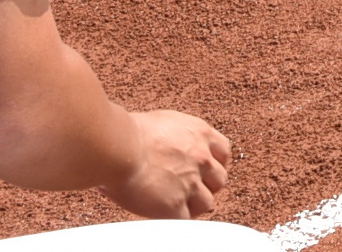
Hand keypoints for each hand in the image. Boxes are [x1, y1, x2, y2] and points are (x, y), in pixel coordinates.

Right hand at [102, 109, 231, 218]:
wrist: (118, 148)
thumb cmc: (128, 132)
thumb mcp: (162, 122)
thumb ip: (174, 136)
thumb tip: (165, 145)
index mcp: (200, 133)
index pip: (223, 152)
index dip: (215, 163)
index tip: (206, 170)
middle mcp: (201, 158)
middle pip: (220, 179)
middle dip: (207, 186)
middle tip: (191, 189)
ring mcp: (190, 183)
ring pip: (207, 202)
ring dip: (194, 205)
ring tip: (177, 204)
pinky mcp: (175, 205)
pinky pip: (185, 220)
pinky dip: (177, 219)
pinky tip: (165, 214)